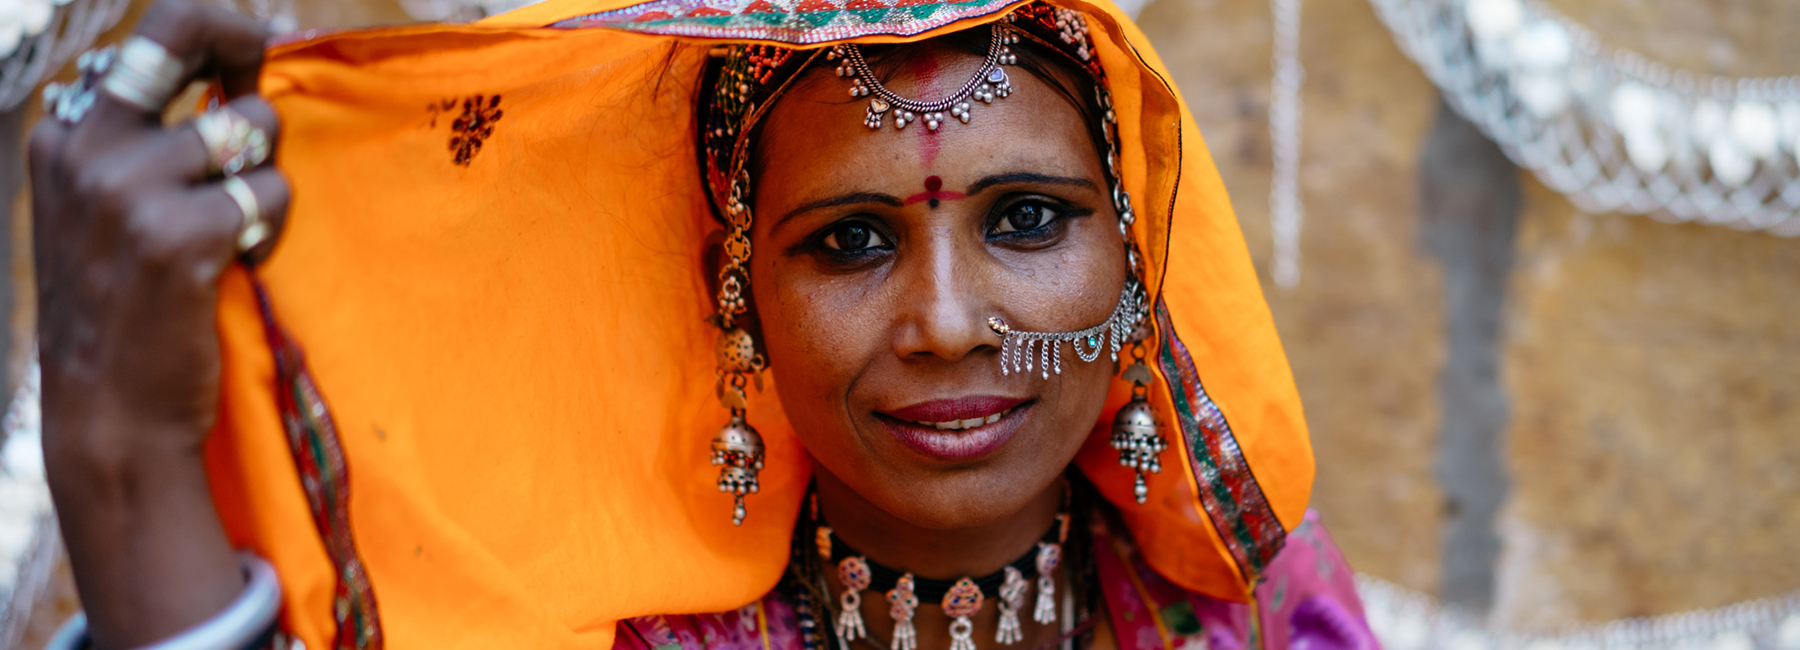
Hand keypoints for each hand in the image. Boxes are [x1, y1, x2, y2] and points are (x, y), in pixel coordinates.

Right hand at [28, 0, 288, 645]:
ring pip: (251, 128)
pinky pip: (271, 195)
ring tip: (232, 228)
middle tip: (265, 78)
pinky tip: (234, 265)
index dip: (218, 34)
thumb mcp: (107, 207)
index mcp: (67, 130)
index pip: (152, 31)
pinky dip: (270, 230)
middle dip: (243, 41)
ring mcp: (127, 187)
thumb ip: (148, 140)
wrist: (111, 410)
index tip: (250, 58)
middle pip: (184, 27)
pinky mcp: (178, 235)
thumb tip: (234, 78)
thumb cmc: (127, 306)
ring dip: (264, 177)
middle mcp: (86, 144)